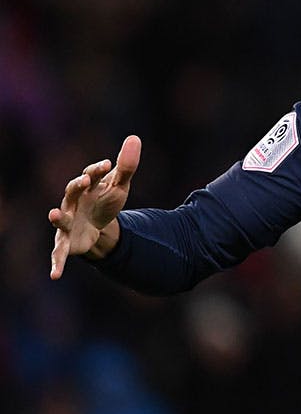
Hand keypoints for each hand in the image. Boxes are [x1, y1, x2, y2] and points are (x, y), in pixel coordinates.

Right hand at [48, 135, 141, 278]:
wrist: (98, 227)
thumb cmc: (105, 201)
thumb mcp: (120, 185)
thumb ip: (127, 165)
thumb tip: (134, 137)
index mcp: (86, 186)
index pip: (91, 174)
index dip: (98, 170)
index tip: (107, 164)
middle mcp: (72, 202)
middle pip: (72, 191)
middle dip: (77, 185)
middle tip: (84, 180)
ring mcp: (67, 222)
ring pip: (60, 218)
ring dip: (57, 217)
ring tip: (53, 215)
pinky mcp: (66, 242)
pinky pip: (59, 253)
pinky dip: (56, 263)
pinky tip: (55, 275)